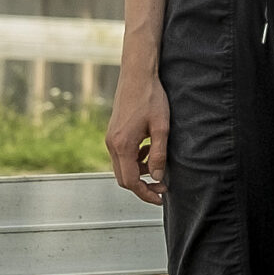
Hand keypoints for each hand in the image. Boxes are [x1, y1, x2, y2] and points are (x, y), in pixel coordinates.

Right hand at [106, 64, 170, 204]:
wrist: (137, 76)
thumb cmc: (151, 98)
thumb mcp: (161, 126)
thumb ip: (159, 153)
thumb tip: (158, 177)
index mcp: (122, 146)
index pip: (131, 181)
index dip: (145, 193)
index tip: (160, 197)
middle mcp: (112, 145)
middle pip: (124, 178)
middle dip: (142, 185)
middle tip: (162, 187)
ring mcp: (110, 139)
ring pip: (122, 167)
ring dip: (140, 171)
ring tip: (158, 165)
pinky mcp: (113, 134)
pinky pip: (122, 155)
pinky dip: (135, 159)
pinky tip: (148, 150)